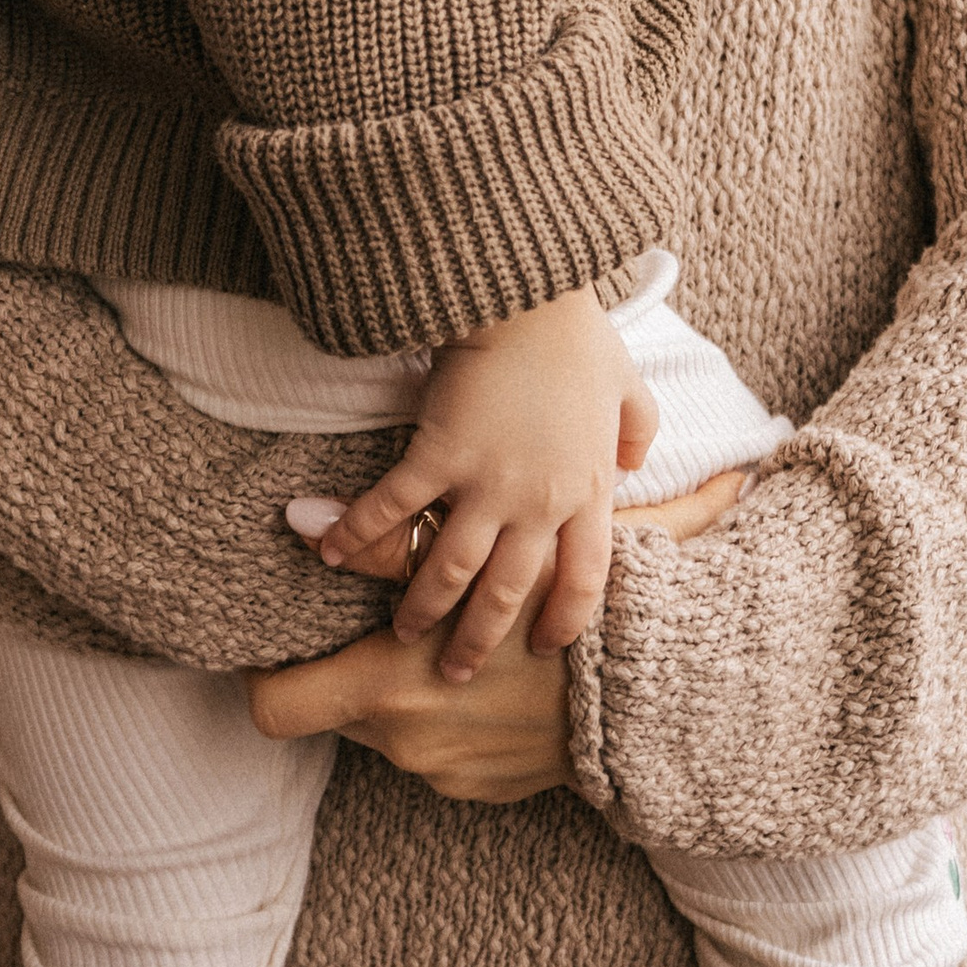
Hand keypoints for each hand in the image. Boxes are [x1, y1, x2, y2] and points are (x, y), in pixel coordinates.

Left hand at [256, 464, 750, 802]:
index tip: (278, 643)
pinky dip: (453, 716)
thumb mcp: (481, 561)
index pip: (273, 706)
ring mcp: (443, 772)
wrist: (657, 698)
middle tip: (384, 616)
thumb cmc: (564, 611)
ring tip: (450, 638)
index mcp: (388, 685)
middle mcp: (405, 740)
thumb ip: (380, 544)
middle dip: (354, 664)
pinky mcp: (481, 789)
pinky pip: (440, 749)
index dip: (264, 675)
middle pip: (338, 705)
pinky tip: (494, 680)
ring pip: (392, 726)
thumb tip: (298, 519)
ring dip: (409, 688)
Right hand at [314, 288, 655, 683]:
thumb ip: (636, 430)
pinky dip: (359, 536)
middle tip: (456, 673)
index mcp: (586, 490)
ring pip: (451, 569)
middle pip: (509, 592)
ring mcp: (486, 482)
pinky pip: (394, 510)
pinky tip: (330, 557)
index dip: (563, 620)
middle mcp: (538, 501)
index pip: (584, 580)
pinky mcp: (438, 453)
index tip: (542, 646)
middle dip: (480, 639)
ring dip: (422, 606)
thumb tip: (633, 461)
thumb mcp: (626, 385)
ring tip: (403, 634)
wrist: (525, 292)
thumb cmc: (575, 334)